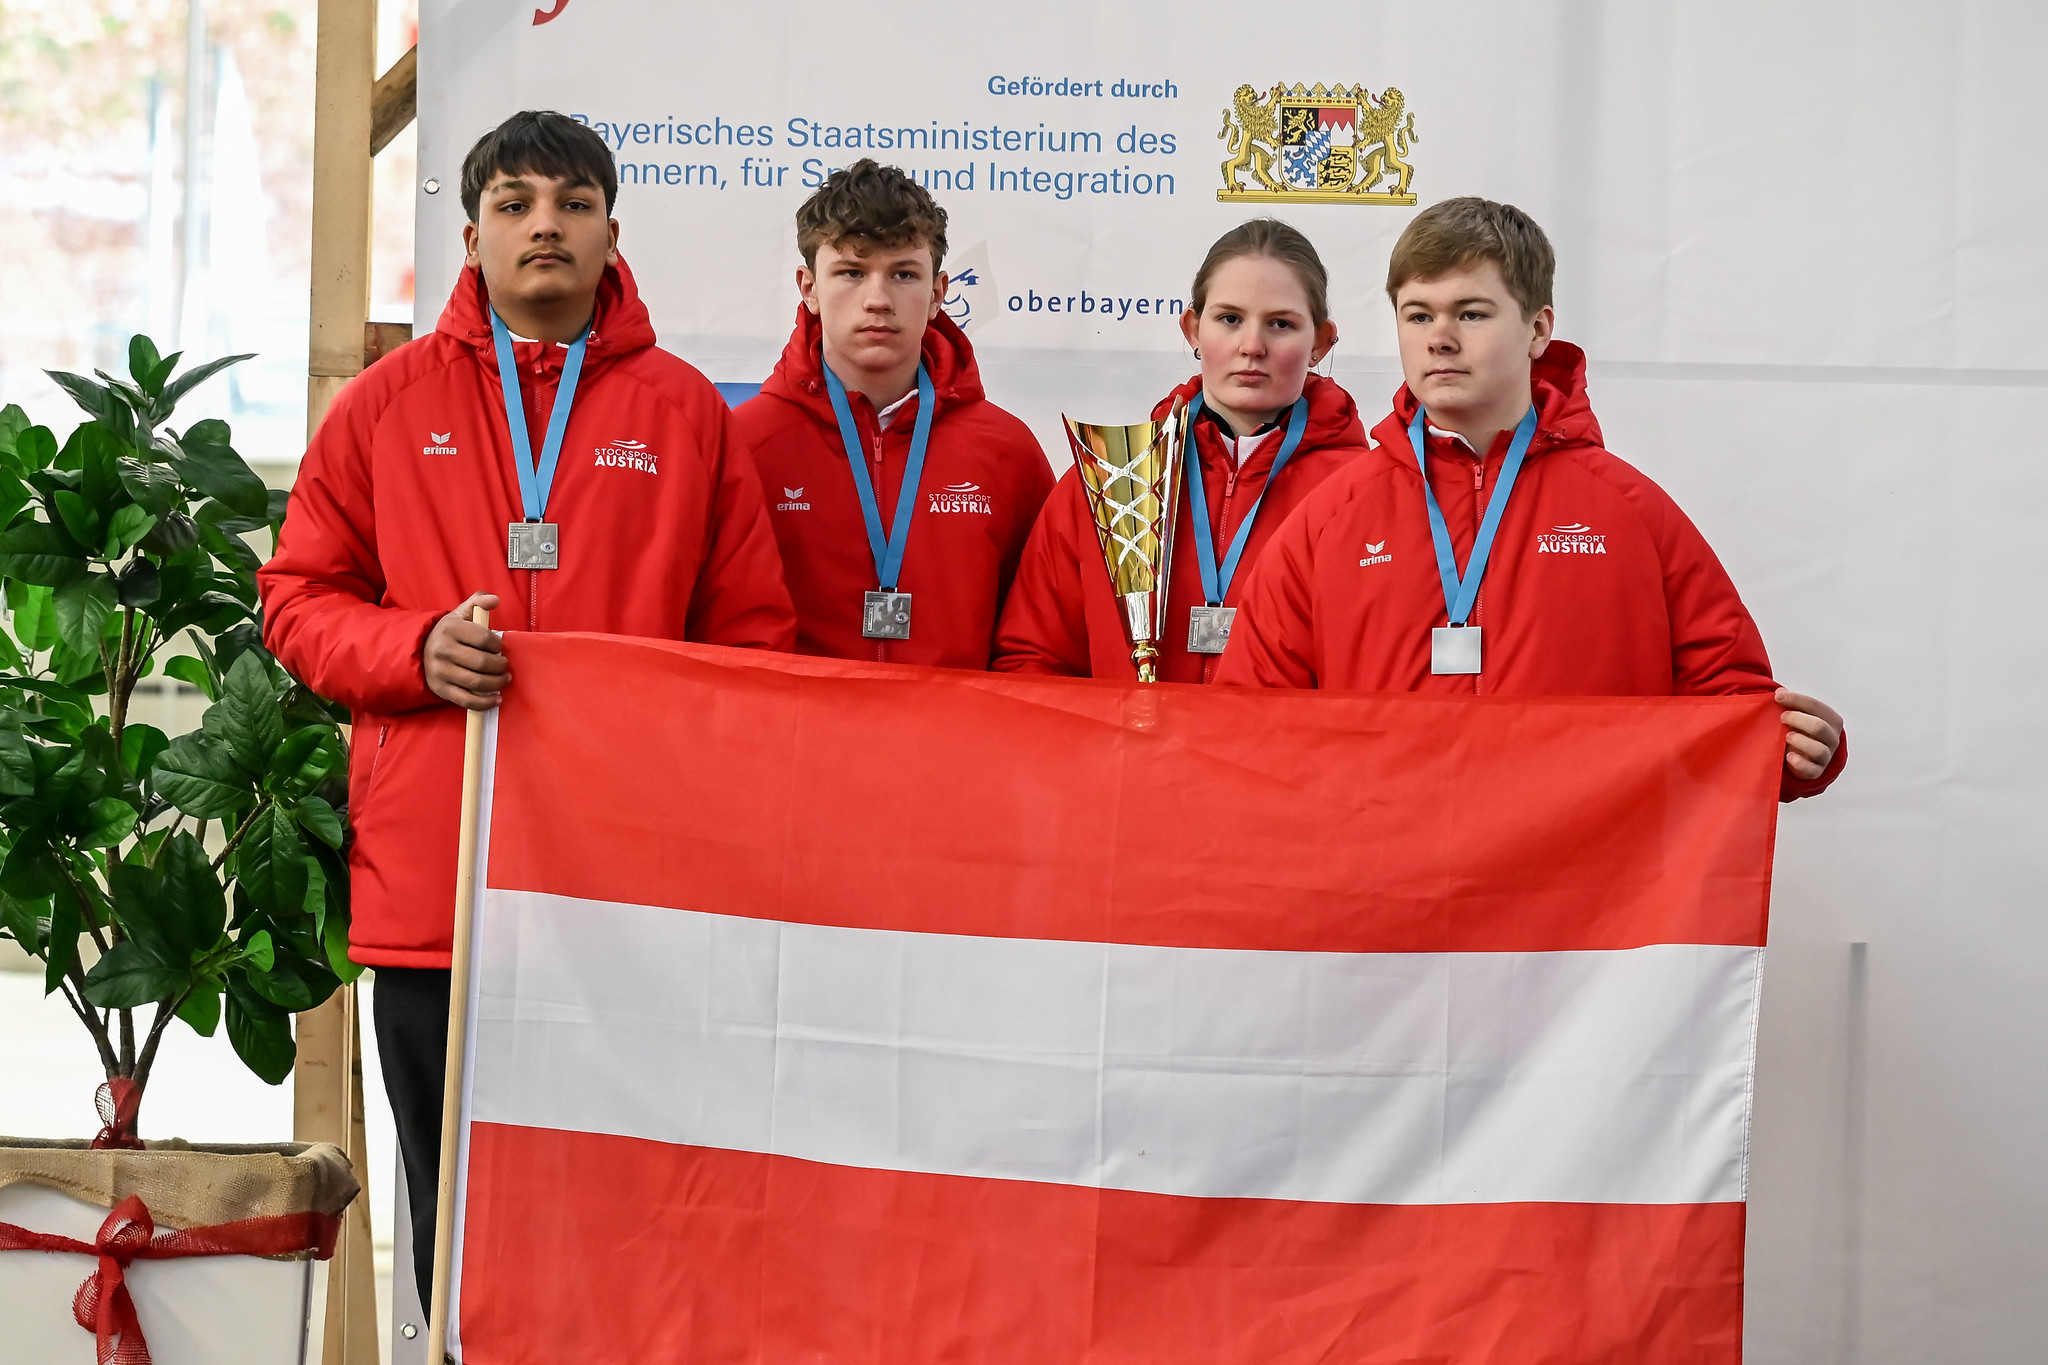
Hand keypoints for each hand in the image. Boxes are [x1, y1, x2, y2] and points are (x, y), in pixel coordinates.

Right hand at [423, 592, 507, 709]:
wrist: (420, 651)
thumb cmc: (449, 632)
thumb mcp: (461, 613)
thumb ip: (478, 602)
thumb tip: (495, 600)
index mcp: (450, 629)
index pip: (484, 639)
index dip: (498, 645)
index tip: (499, 648)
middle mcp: (443, 650)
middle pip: (482, 663)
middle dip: (500, 666)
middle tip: (505, 666)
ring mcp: (441, 671)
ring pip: (476, 682)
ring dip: (497, 684)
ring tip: (504, 680)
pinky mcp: (441, 689)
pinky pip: (466, 701)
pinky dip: (485, 703)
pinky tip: (497, 699)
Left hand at [1775, 689, 1842, 780]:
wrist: (1806, 756)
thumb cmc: (1802, 731)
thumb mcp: (1800, 715)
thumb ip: (1792, 704)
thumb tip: (1779, 692)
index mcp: (1831, 720)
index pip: (1817, 707)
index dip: (1797, 700)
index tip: (1778, 696)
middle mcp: (1832, 738)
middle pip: (1819, 726)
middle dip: (1799, 719)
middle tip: (1782, 717)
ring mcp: (1825, 756)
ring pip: (1818, 749)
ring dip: (1800, 741)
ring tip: (1786, 736)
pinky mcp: (1816, 771)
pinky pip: (1811, 769)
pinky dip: (1799, 763)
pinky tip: (1789, 756)